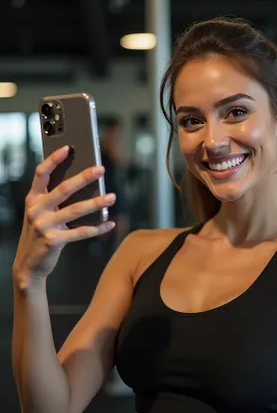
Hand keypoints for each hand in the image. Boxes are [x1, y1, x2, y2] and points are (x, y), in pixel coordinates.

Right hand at [12, 146, 115, 288]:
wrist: (29, 264)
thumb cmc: (40, 232)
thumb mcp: (42, 212)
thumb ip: (55, 198)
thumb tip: (84, 182)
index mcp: (33, 198)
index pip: (41, 173)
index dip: (53, 160)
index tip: (68, 148)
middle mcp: (36, 210)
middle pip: (63, 189)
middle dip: (84, 177)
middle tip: (101, 169)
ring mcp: (44, 225)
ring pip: (76, 210)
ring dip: (97, 203)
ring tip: (112, 196)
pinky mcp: (54, 241)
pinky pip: (81, 232)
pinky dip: (98, 228)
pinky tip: (110, 223)